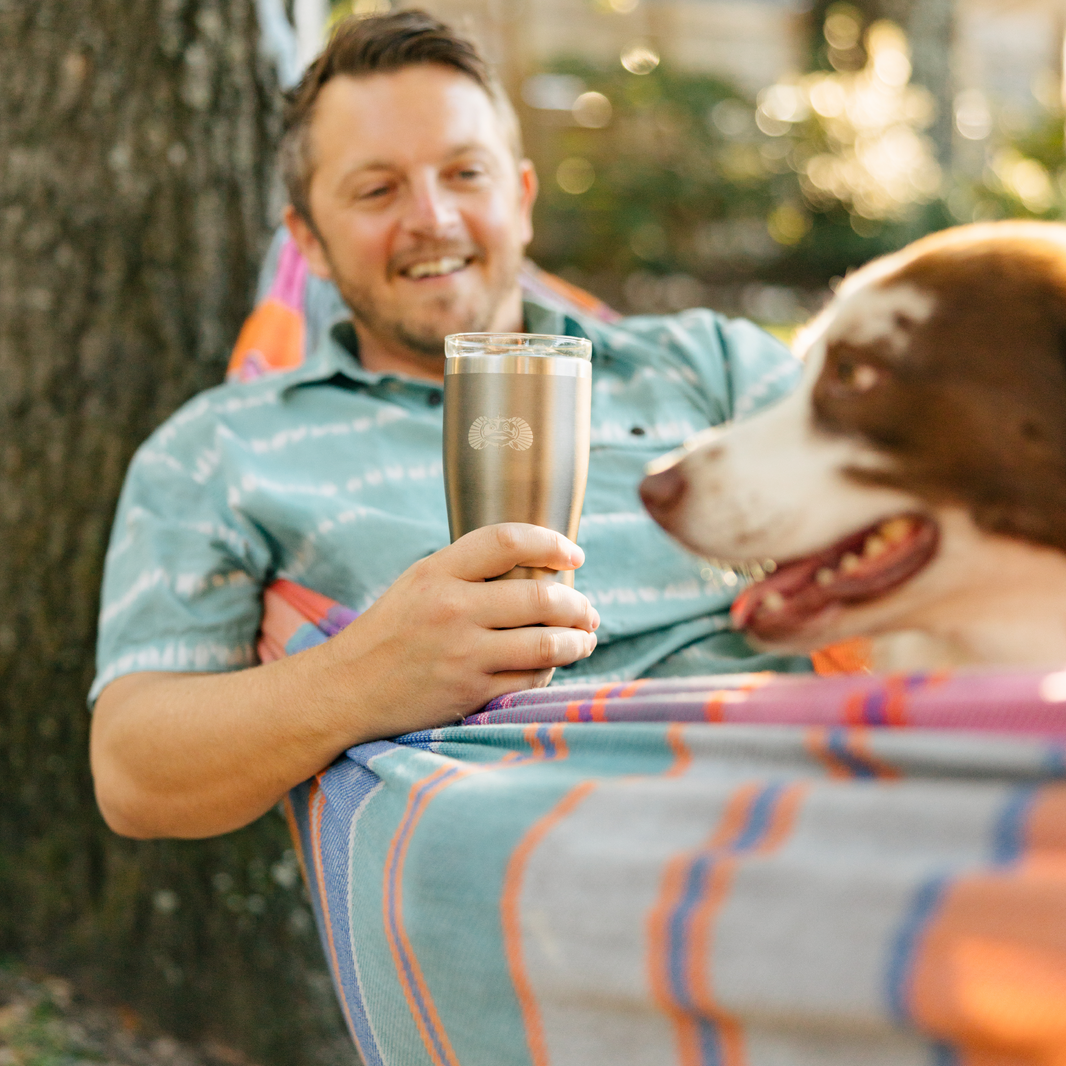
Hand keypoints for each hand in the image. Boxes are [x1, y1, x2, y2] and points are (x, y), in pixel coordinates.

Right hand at [316, 523, 598, 737]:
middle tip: (588, 610)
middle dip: (578, 604)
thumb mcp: (418, 583)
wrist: (346, 689)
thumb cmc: (389, 632)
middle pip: (541, 597)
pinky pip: (528, 679)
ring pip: (545, 643)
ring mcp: (462, 653)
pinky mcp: (469, 691)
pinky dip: (548, 671)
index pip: (509, 541)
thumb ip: (468, 569)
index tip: (575, 556)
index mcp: (437, 572)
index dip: (552, 544)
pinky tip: (550, 666)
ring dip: (577, 641)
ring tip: (586, 638)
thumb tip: (538, 566)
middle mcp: (452, 609)